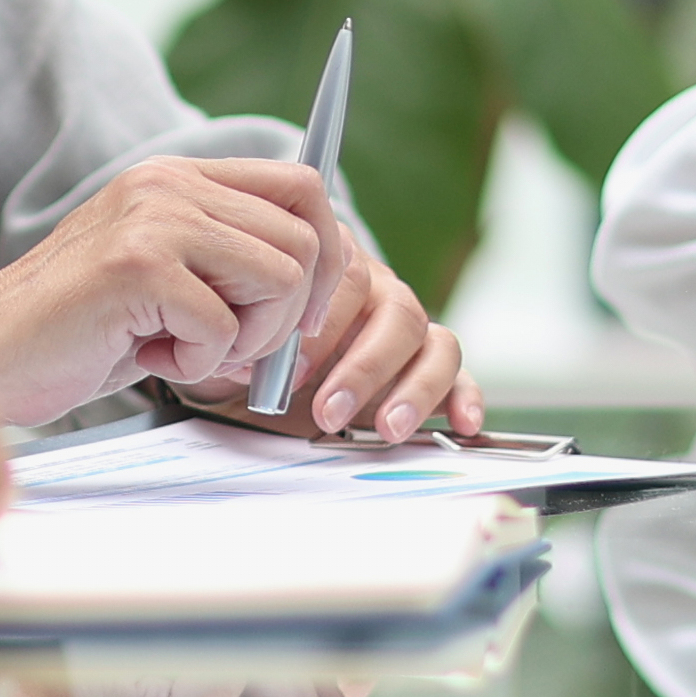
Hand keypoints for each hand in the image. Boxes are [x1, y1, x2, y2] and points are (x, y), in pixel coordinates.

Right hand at [0, 158, 337, 422]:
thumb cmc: (74, 332)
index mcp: (177, 177)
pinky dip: (199, 362)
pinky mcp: (137, 267)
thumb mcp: (162, 277)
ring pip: (280, 279)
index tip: (297, 314)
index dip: (326, 254)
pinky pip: (225, 327)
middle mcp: (167, 184)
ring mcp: (152, 220)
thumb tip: (320, 286)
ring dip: (248, 339)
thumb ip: (227, 263)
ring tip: (185, 349)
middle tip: (238, 347)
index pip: (303, 184)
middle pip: (305, 236)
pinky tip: (146, 356)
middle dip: (290, 312)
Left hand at [0, 673, 361, 696]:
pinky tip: (186, 638)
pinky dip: (238, 650)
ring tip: (210, 638)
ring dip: (276, 666)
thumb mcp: (175, 685)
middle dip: (313, 687)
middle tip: (265, 642)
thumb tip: (353, 679)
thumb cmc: (88, 641)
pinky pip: (250, 693)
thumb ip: (266, 693)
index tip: (329, 681)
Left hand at [164, 216, 480, 442]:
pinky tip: (462, 422)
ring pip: (430, 339)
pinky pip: (457, 369)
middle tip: (328, 411)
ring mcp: (405, 323)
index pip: (348, 278)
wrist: (255, 353)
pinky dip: (464, 395)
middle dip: (364, 367)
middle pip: (396, 311)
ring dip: (411, 387)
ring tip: (386, 430)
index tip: (293, 372)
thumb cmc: (248, 339)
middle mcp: (377, 288)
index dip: (324, 327)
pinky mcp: (426, 361)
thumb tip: (231, 362)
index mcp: (332, 267)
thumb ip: (240, 337)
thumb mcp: (237, 334)